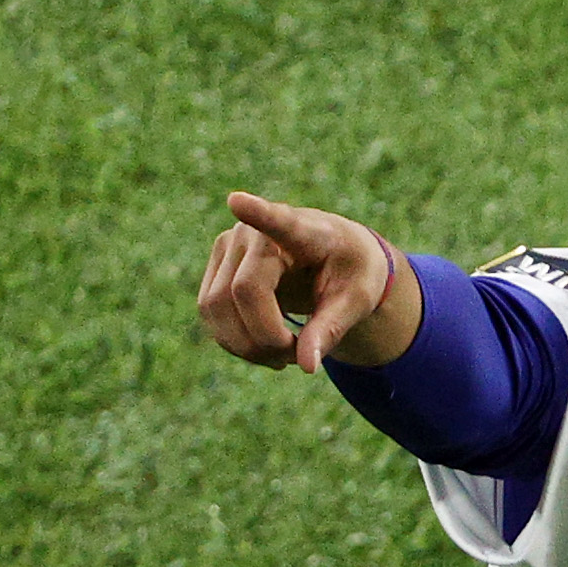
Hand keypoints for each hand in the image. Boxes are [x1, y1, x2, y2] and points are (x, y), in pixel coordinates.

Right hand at [197, 191, 390, 373]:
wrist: (336, 258)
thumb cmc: (351, 271)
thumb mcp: (357, 300)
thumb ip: (332, 328)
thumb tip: (307, 366)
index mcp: (305, 230)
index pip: (278, 220)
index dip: (256, 213)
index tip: (237, 201)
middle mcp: (256, 232)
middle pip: (240, 293)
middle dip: (265, 339)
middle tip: (298, 358)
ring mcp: (228, 247)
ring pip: (214, 307)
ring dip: (246, 346)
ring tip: (286, 355)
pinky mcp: (216, 268)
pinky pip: (210, 313)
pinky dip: (235, 341)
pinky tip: (265, 347)